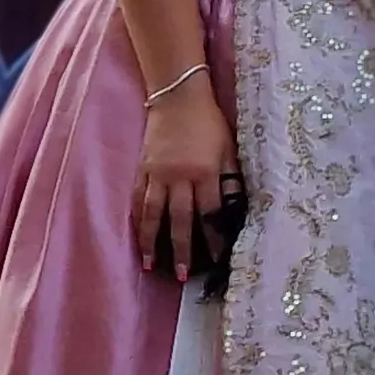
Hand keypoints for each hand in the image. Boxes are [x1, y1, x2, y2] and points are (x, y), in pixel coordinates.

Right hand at [133, 82, 243, 279]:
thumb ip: (232, 178)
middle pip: (180, 219)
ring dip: (152, 242)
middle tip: (181, 275)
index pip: (211, 212)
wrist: (178, 98)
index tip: (217, 259)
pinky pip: (138, 199)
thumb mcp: (229, 148)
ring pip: (153, 214)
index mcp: (206, 172)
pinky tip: (137, 236)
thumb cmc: (210, 123)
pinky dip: (137, 220)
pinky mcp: (143, 169)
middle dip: (181, 249)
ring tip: (150, 265)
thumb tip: (237, 207)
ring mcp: (158, 174)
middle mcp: (181, 177)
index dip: (214, 237)